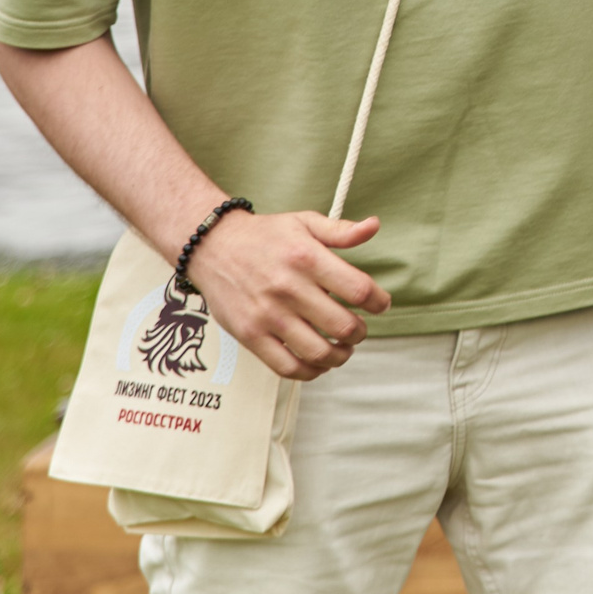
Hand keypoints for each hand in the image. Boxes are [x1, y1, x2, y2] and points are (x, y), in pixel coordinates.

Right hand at [180, 209, 392, 380]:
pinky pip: (287, 367)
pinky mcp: (250, 335)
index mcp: (306, 258)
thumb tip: (374, 226)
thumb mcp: (304, 222)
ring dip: (340, 356)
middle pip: (342, 326)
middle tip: (360, 328)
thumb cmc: (264, 235)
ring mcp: (268, 315)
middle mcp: (288, 288)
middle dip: (360, 332)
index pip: (358, 289)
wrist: (212, 247)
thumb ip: (341, 230)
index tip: (380, 305)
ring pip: (318, 352)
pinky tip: (318, 362)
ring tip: (344, 348)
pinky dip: (310, 371)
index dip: (378, 302)